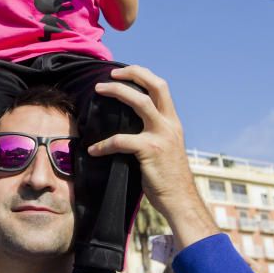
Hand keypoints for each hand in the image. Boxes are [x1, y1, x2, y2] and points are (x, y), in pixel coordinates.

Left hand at [87, 66, 200, 219]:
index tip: (124, 72)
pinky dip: (104, 144)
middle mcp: (170, 124)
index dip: (143, 75)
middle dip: (133, 73)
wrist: (180, 200)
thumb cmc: (168, 178)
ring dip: (117, 91)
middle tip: (111, 74)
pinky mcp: (150, 150)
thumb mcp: (165, 149)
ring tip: (98, 89)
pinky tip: (93, 150)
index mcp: (173, 122)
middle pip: (156, 85)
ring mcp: (161, 135)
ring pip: (140, 102)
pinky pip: (121, 141)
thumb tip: (128, 126)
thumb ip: (152, 134)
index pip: (161, 87)